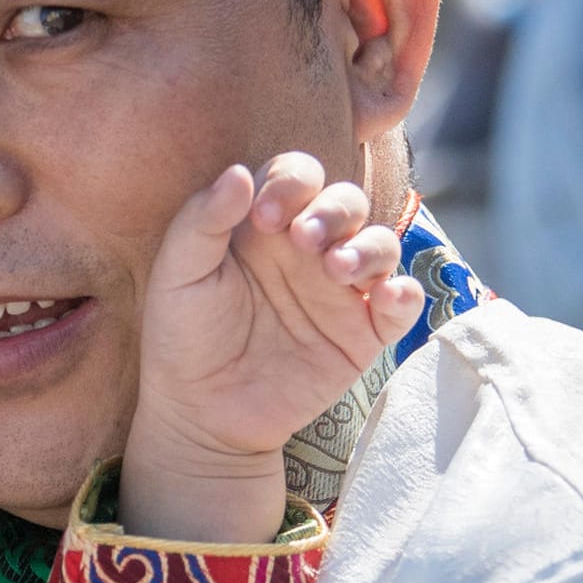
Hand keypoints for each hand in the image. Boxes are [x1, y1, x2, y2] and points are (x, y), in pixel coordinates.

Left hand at [121, 153, 423, 539]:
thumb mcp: (177, 274)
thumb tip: (238, 171)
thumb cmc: (182, 335)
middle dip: (334, 209)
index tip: (265, 215)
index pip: (295, 176)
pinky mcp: (362, 334)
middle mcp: (306, 250)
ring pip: (380, 244)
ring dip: (369, 247)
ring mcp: (338, 291)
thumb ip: (202, 220)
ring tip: (337, 269)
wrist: (201, 411)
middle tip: (304, 239)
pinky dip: (405, 295)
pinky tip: (387, 297)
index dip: (290, 181)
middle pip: (346, 201)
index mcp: (262, 225)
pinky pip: (401, 305)